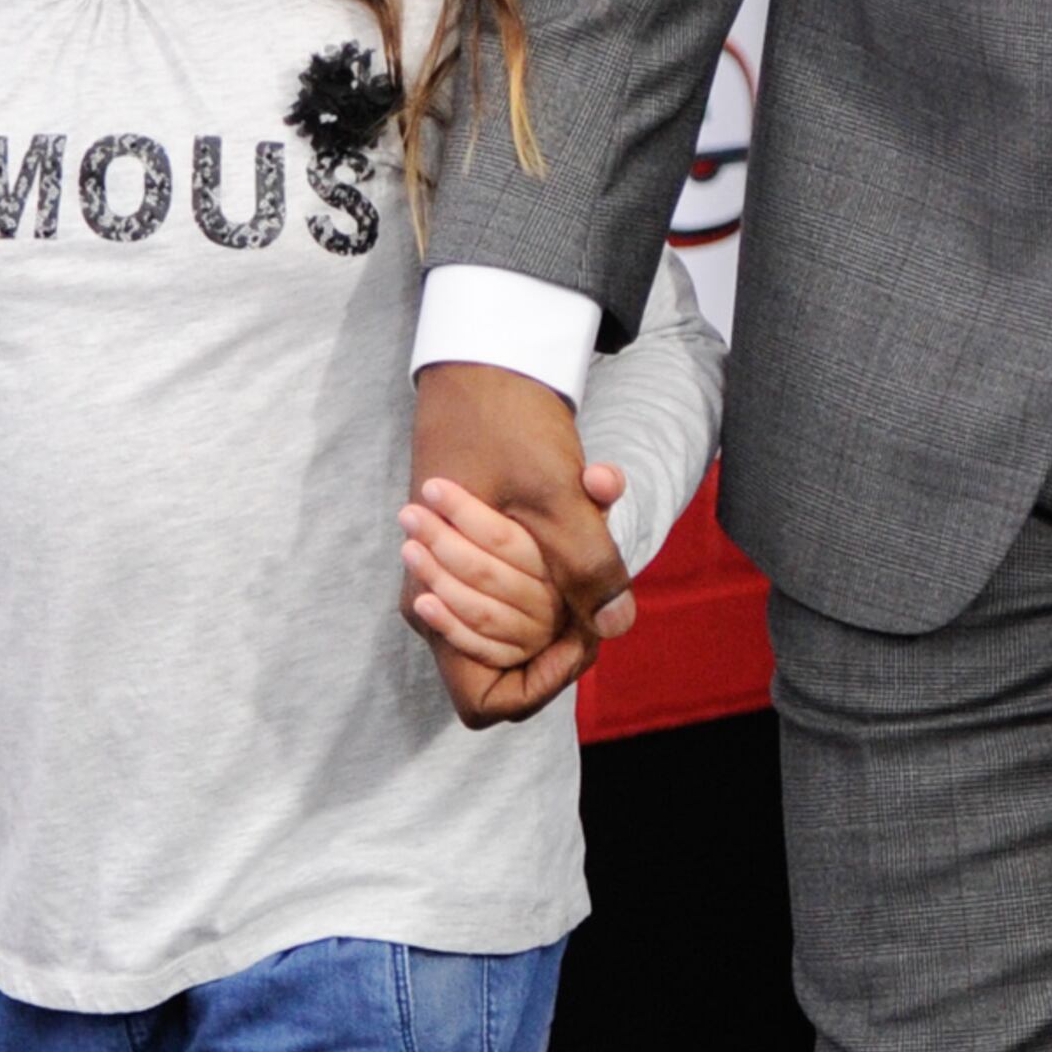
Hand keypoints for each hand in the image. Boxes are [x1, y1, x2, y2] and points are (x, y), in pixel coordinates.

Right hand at [400, 365, 635, 719]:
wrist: (484, 351)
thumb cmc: (503, 418)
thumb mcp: (555, 494)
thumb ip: (586, 566)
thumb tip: (615, 629)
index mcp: (435, 596)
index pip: (487, 699)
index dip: (540, 686)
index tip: (581, 639)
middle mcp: (440, 591)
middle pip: (516, 655)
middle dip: (568, 618)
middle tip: (598, 566)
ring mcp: (461, 565)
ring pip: (535, 608)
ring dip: (576, 565)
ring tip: (594, 498)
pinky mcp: (486, 538)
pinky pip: (540, 565)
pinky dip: (575, 532)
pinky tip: (598, 476)